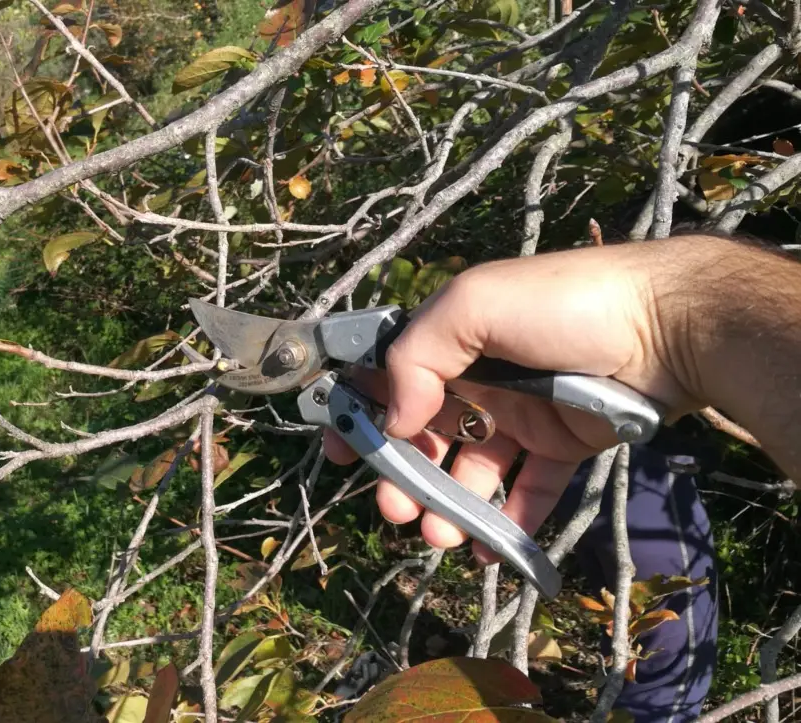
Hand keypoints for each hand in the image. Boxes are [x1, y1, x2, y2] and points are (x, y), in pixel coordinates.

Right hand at [325, 240, 709, 561]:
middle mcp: (480, 375)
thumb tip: (393, 418)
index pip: (390, 377)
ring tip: (441, 535)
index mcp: (452, 336)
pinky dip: (506, 521)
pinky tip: (490, 548)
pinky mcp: (563, 443)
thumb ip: (417, 354)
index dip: (361, 415)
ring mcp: (522, 412)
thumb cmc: (565, 304)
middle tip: (396, 510)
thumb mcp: (475, 305)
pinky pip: (527, 488)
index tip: (341, 454)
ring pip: (470, 469)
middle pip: (425, 434)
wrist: (670, 325)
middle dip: (403, 476)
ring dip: (448, 506)